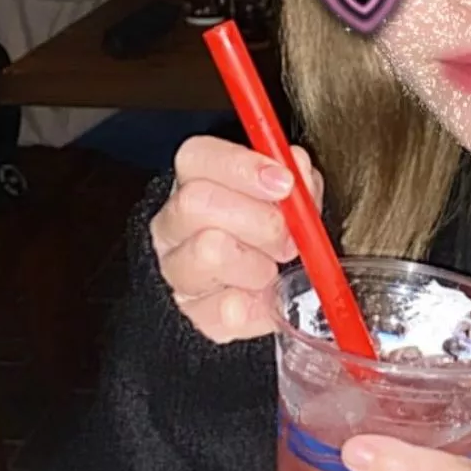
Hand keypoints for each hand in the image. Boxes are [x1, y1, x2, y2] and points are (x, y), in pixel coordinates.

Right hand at [149, 136, 323, 342]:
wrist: (269, 289)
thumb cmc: (274, 227)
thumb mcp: (291, 192)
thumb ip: (297, 176)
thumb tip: (296, 165)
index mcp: (194, 178)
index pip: (197, 155)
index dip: (243, 166)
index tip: (284, 183)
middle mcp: (173, 221)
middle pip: (196, 201)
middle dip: (258, 219)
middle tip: (289, 236)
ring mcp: (176, 269)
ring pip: (207, 252)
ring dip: (258, 262)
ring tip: (274, 267)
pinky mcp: (193, 315)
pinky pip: (226, 309)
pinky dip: (261, 304)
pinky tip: (268, 295)